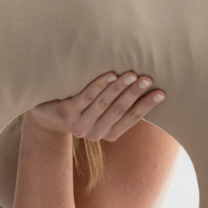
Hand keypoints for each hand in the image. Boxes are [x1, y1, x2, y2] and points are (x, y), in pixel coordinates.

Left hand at [25, 70, 166, 141]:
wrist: (45, 115)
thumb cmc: (82, 108)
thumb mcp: (101, 111)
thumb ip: (119, 104)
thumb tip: (148, 87)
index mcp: (108, 134)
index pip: (131, 119)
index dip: (146, 106)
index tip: (161, 92)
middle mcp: (94, 133)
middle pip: (119, 110)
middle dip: (135, 94)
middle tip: (148, 78)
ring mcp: (79, 125)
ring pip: (104, 104)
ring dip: (119, 88)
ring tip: (132, 74)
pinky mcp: (65, 115)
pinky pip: (85, 98)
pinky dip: (99, 86)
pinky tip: (110, 74)